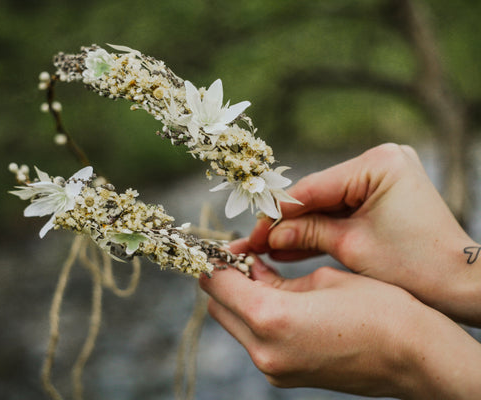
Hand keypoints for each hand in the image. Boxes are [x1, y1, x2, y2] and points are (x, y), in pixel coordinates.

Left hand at [200, 240, 480, 398]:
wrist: (414, 357)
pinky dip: (255, 318)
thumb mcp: (321, 278)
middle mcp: (264, 350)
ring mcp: (273, 369)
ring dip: (238, 300)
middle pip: (219, 307)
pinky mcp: (284, 376)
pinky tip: (277, 299)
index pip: (218, 284)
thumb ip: (273, 276)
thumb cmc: (378, 309)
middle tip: (244, 258)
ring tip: (263, 275)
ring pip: (234, 324)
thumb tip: (248, 269)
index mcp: (271, 318)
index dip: (216, 261)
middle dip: (224, 280)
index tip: (223, 247)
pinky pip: (253, 341)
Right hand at [250, 143, 480, 324]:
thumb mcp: (351, 247)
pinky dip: (321, 230)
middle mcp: (381, 160)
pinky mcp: (380, 195)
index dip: (278, 214)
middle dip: (287, 223)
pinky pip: (341, 212)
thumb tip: (267, 234)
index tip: (253, 234)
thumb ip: (305, 233)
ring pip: (326, 205)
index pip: (313, 188)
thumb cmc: (416, 266)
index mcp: (379, 163)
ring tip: (266, 248)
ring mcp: (381, 177)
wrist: (459, 284)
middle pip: (317, 195)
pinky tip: (290, 246)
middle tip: (255, 243)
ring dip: (300, 228)